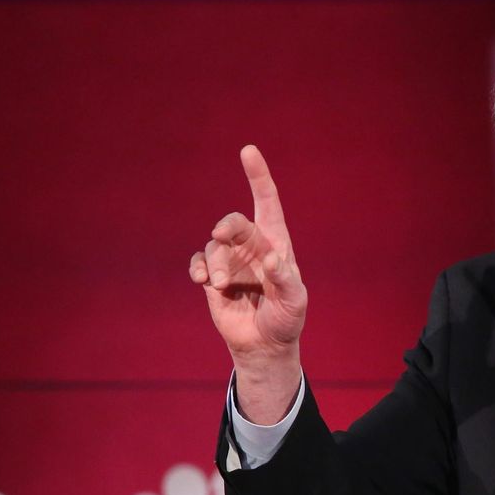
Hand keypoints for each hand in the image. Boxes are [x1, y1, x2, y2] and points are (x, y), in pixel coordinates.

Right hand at [190, 146, 305, 419]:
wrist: (265, 344)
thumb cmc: (286, 318)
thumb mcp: (295, 301)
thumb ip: (285, 279)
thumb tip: (270, 256)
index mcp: (277, 243)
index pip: (267, 203)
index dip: (258, 176)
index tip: (248, 150)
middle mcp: (252, 246)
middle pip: (234, 222)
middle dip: (228, 226)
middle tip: (222, 235)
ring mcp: (231, 260)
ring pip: (214, 246)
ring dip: (215, 264)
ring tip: (219, 285)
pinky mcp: (212, 277)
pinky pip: (200, 262)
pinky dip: (199, 269)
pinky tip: (204, 282)